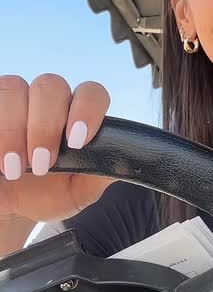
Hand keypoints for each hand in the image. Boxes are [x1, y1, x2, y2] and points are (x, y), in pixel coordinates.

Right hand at [0, 74, 112, 224]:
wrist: (10, 206)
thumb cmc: (47, 194)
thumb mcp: (76, 194)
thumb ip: (98, 177)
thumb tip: (123, 166)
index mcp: (77, 115)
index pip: (91, 93)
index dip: (86, 110)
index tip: (77, 142)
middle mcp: (47, 101)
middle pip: (50, 85)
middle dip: (44, 125)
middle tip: (41, 163)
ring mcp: (15, 100)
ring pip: (14, 87)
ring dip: (13, 128)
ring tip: (13, 168)